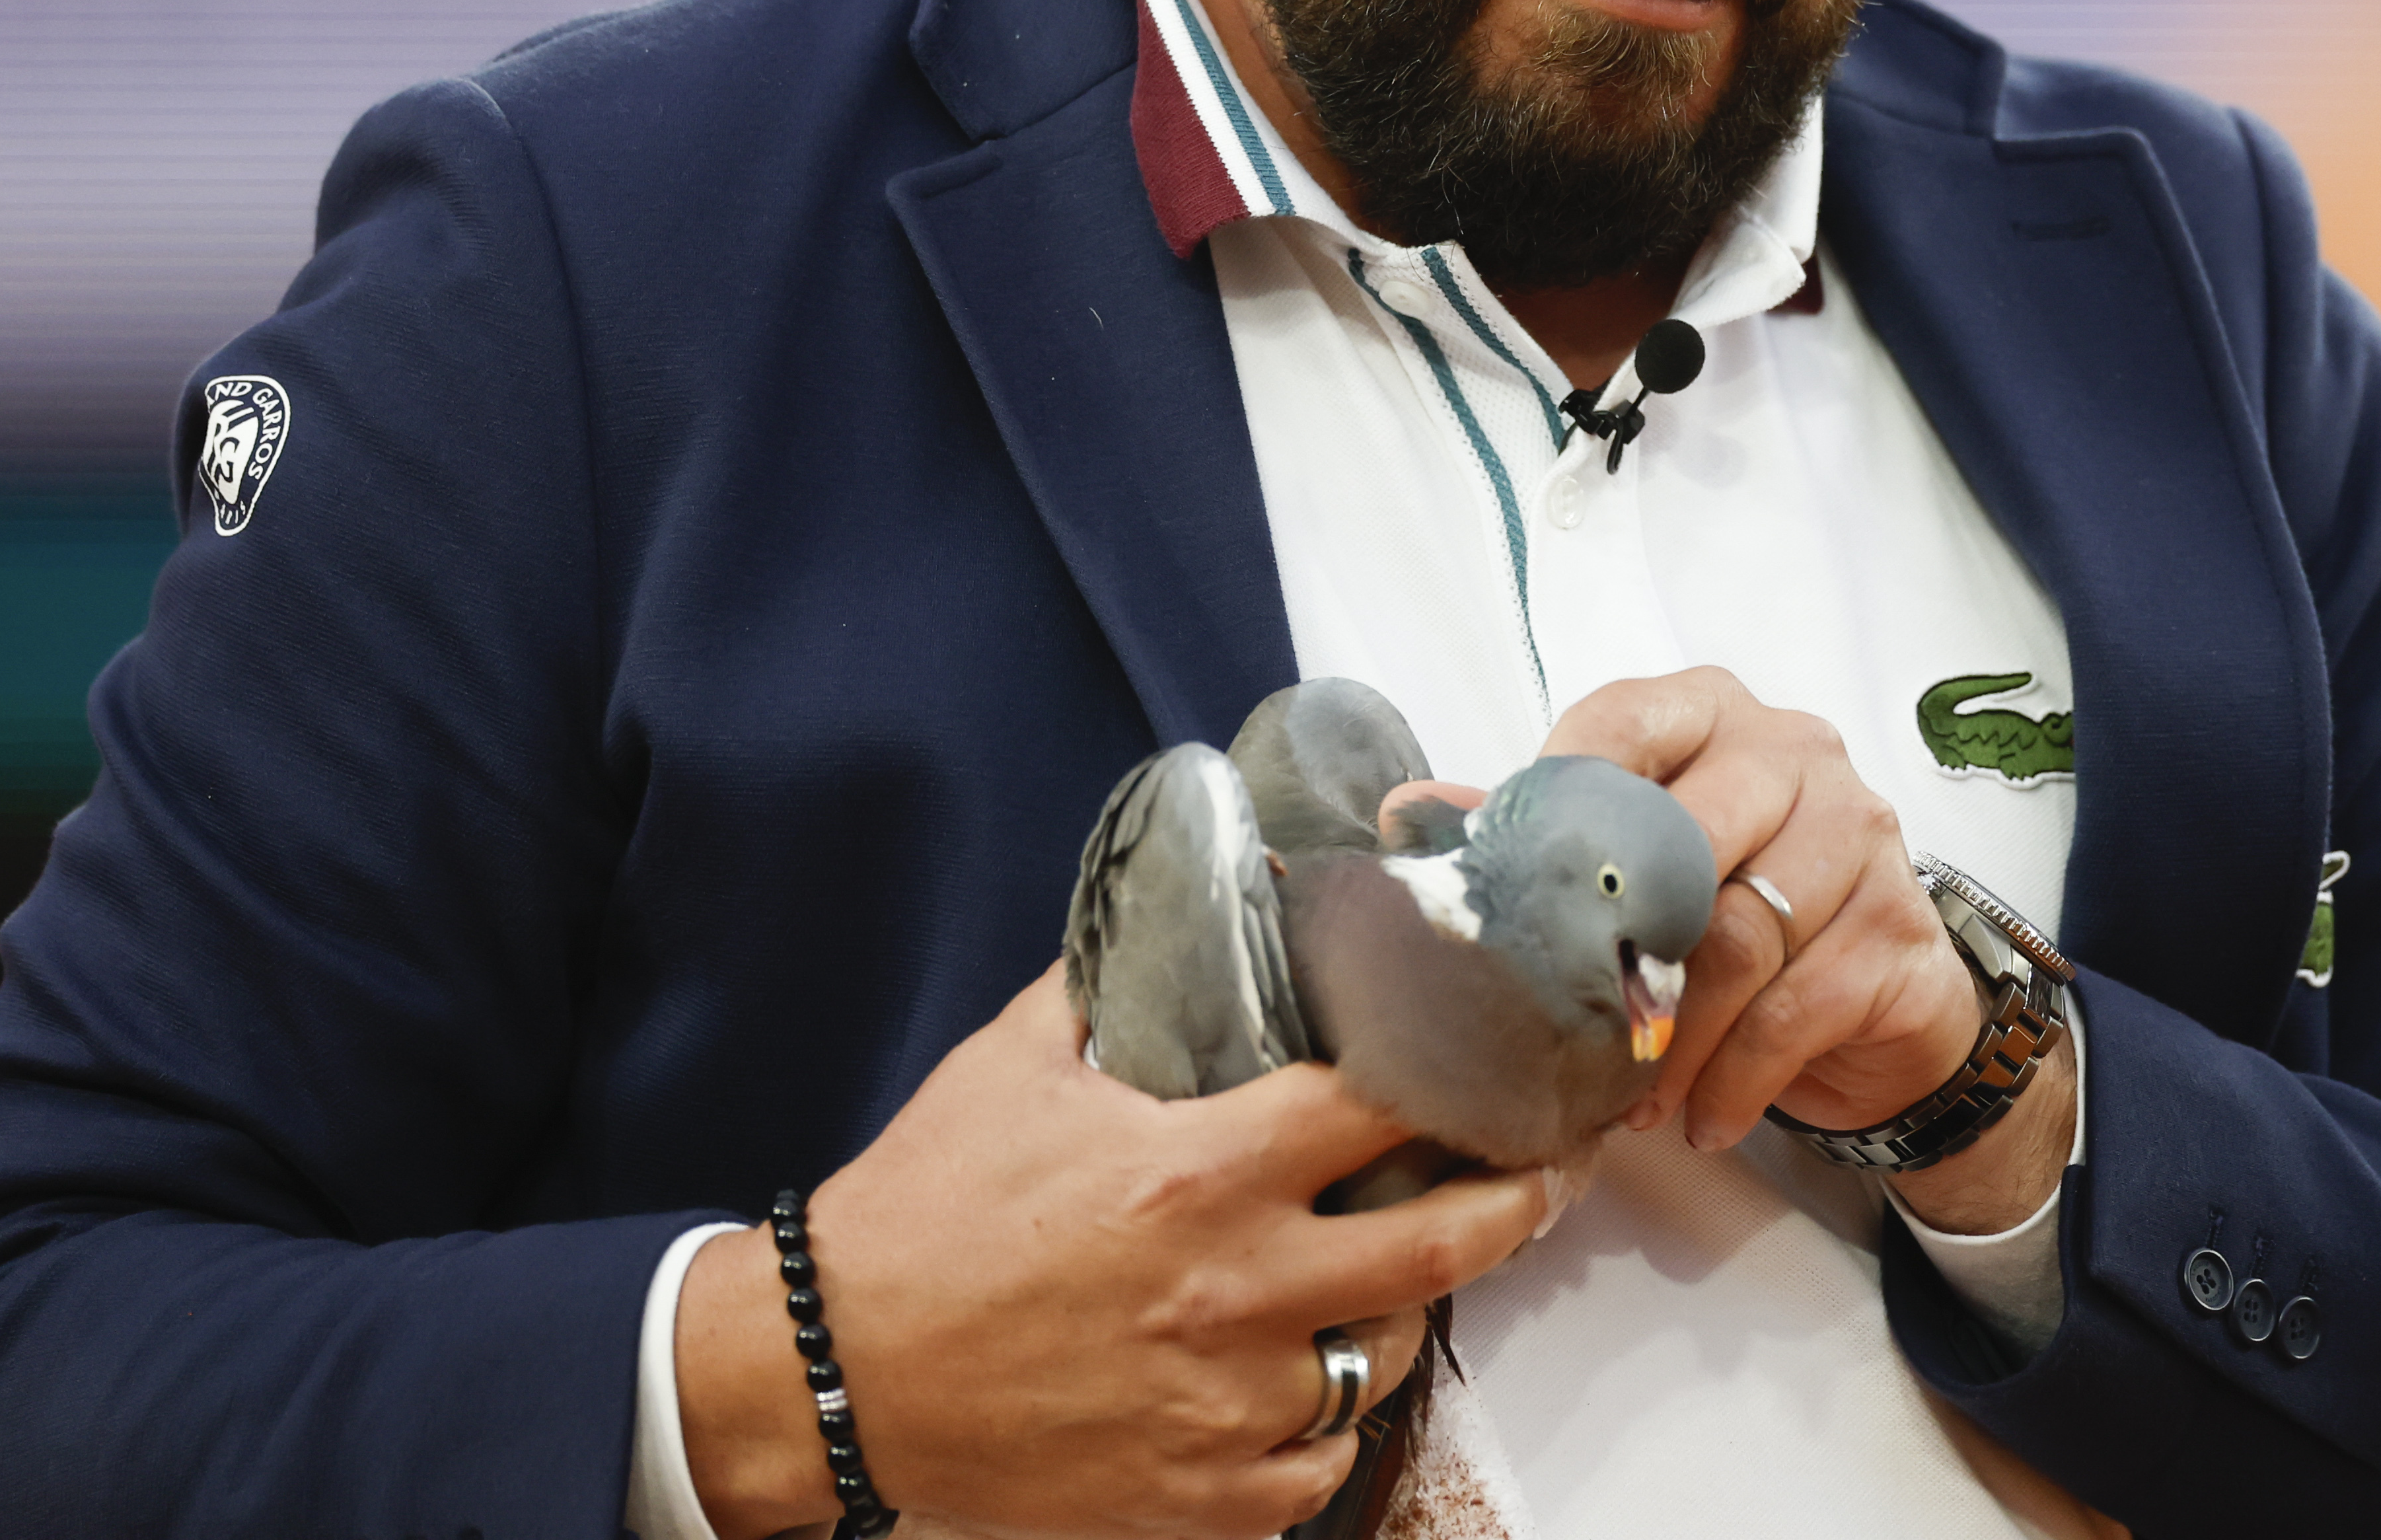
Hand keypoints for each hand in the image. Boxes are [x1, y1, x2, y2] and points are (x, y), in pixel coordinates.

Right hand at [677, 962, 1551, 1539]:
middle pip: (1447, 1239)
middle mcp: (1236, 1292)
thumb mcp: (1017, 1064)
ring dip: (1409, 1313)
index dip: (1459, 1077)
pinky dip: (1325, 1428)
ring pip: (1391, 1358)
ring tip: (1408, 1276)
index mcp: (1201, 1175)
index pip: (1385, 1108)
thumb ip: (1114, 982)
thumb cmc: (920, 1215)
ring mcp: (1226, 1406)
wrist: (834, 1375)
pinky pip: (1319, 1466)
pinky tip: (1312, 1383)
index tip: (1501, 1063)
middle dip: (1519, 1198)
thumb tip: (1183, 900)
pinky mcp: (1199, 1499)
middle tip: (1546, 1172)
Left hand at [1542, 668, 2072, 1236]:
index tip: (1512, 886)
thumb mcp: (1644, 869)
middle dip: (1616, 950)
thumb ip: (1544, 837)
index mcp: (1716, 715)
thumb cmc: (1742, 918)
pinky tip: (1702, 1120)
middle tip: (1568, 1031)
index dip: (1558, 798)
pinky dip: (1734, 1078)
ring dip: (1669, 1038)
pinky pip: (1794, 1008)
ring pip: (1737, 936)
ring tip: (1628, 1100)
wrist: (1883, 1005)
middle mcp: (1796, 753)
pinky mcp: (1897, 927)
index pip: (1623, 724)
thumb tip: (1417, 808)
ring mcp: (1860, 833)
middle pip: (1684, 838)